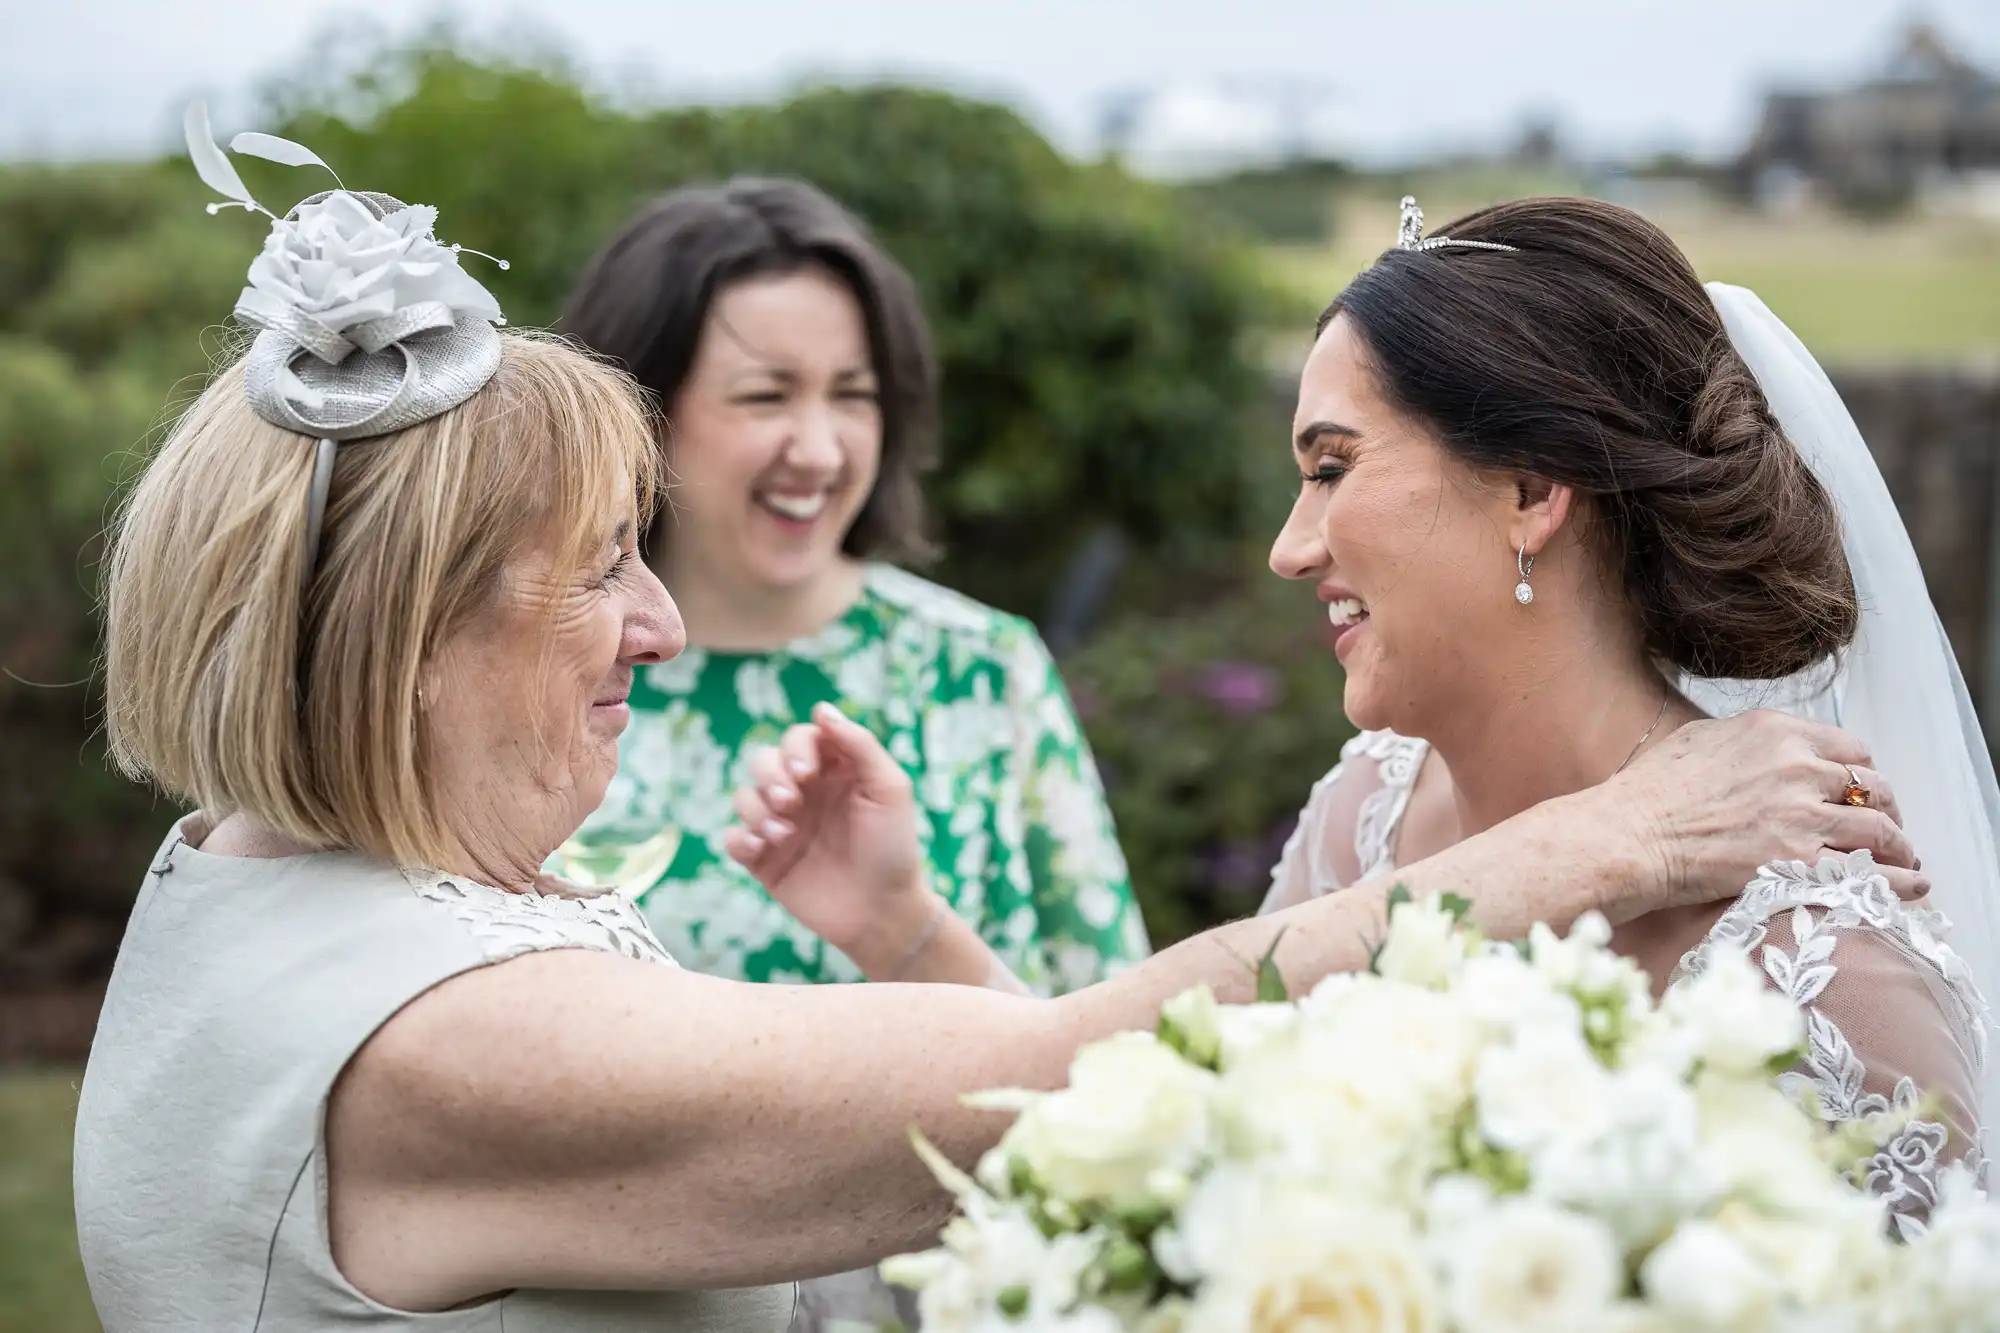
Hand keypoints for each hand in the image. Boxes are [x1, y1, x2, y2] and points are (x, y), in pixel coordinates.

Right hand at [721, 703, 934, 971]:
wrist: (882, 912)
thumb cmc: (892, 848)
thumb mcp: (889, 789)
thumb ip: (859, 745)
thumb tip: (821, 708)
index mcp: (834, 771)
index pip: (801, 737)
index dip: (797, 747)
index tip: (808, 773)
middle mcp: (804, 794)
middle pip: (764, 760)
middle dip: (770, 775)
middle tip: (790, 801)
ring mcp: (782, 826)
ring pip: (744, 795)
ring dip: (756, 809)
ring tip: (782, 834)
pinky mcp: (764, 860)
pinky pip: (732, 838)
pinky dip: (738, 839)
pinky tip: (760, 849)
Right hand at [1582, 709, 1924, 922]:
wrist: (1629, 837)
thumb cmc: (1647, 792)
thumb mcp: (1697, 741)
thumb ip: (1743, 741)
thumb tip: (1763, 751)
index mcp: (1774, 732)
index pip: (1848, 747)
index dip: (1860, 772)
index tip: (1859, 792)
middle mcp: (1797, 766)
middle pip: (1871, 785)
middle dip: (1884, 808)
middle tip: (1885, 829)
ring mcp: (1801, 815)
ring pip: (1880, 828)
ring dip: (1898, 845)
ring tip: (1904, 860)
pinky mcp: (1797, 861)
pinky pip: (1870, 871)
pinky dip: (1900, 879)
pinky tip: (1912, 885)